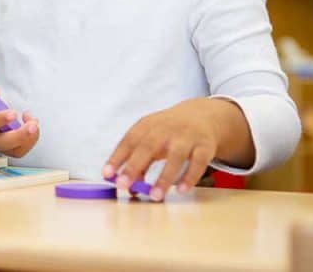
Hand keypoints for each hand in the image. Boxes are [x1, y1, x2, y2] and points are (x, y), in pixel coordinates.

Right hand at [0, 79, 38, 157]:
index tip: (13, 113)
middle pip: (2, 143)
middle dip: (20, 136)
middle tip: (32, 125)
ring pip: (14, 150)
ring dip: (29, 138)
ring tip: (33, 122)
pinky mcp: (7, 148)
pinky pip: (20, 150)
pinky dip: (31, 140)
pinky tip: (31, 123)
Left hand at [103, 98, 248, 200]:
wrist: (202, 116)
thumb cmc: (169, 132)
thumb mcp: (151, 139)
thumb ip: (139, 161)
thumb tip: (128, 187)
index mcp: (147, 125)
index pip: (129, 140)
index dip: (117, 157)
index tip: (106, 174)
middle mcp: (165, 129)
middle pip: (148, 147)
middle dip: (134, 166)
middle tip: (122, 185)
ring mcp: (186, 136)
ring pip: (176, 156)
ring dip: (164, 177)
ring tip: (155, 196)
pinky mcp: (205, 146)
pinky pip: (198, 162)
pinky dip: (190, 176)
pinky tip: (181, 190)